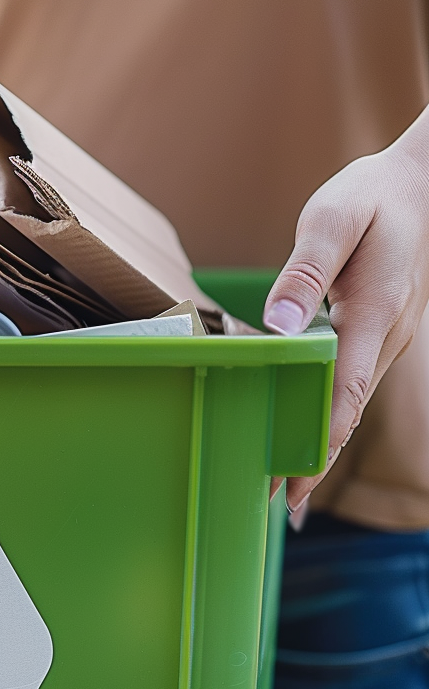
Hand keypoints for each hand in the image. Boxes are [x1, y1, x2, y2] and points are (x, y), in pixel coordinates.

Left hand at [264, 137, 428, 514]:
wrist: (419, 185)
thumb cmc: (371, 198)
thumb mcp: (332, 222)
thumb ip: (303, 274)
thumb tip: (278, 325)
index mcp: (373, 315)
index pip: (343, 394)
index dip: (318, 445)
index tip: (293, 487)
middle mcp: (384, 337)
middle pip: (345, 411)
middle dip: (313, 459)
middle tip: (275, 504)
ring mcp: (384, 337)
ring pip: (349, 401)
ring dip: (318, 441)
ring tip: (282, 482)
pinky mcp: (375, 332)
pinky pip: (349, 383)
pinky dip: (326, 412)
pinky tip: (302, 429)